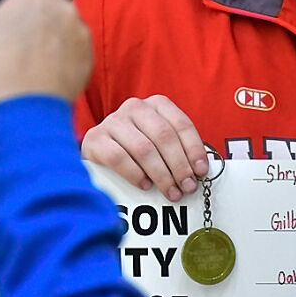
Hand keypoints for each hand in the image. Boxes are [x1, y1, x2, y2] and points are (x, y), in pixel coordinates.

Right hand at [0, 0, 91, 108]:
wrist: (20, 105)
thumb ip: (4, 20)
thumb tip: (8, 24)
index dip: (20, 10)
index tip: (14, 23)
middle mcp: (63, 5)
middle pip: (52, 9)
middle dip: (42, 24)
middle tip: (25, 46)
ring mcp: (80, 31)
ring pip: (67, 31)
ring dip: (56, 43)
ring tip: (36, 66)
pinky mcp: (90, 56)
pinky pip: (77, 53)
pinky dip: (67, 62)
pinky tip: (49, 77)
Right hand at [82, 95, 208, 199]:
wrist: (99, 150)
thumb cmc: (137, 149)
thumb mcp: (160, 143)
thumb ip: (179, 150)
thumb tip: (199, 170)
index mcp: (156, 104)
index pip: (181, 124)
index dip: (194, 149)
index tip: (200, 171)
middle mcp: (134, 107)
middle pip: (164, 136)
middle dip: (179, 166)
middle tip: (187, 187)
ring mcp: (113, 121)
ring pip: (144, 149)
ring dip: (162, 175)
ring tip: (171, 192)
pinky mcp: (95, 139)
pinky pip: (119, 158)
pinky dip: (136, 174)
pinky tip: (145, 185)